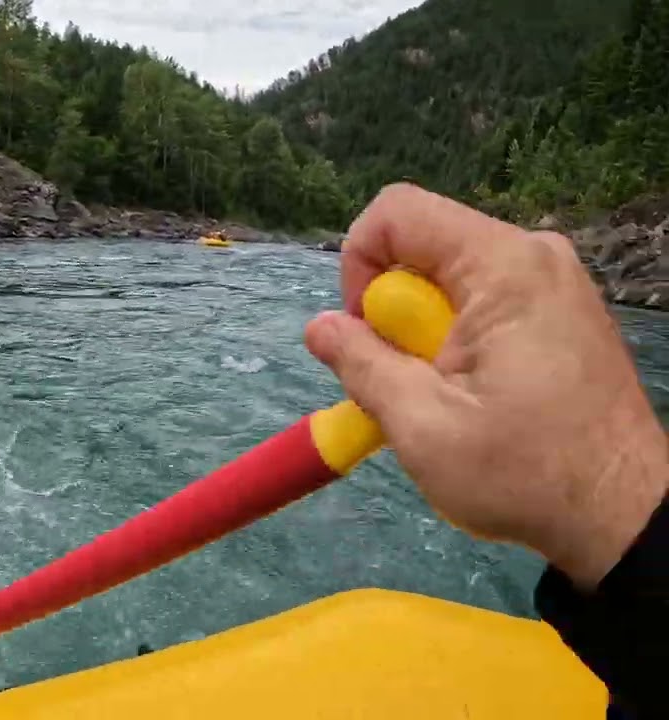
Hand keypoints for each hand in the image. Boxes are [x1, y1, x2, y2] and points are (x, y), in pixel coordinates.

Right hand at [304, 184, 667, 588]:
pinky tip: (472, 397)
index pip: (397, 211)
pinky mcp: (563, 312)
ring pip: (449, 278)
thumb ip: (362, 364)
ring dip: (421, 332)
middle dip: (392, 310)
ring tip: (439, 398)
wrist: (626, 516)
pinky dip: (457, 340)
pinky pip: (484, 301)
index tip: (364, 332)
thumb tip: (320, 326)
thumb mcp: (422, 425)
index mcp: (503, 266)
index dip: (358, 262)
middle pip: (424, 247)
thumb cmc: (525, 472)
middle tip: (404, 381)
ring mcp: (555, 282)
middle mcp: (534, 255)